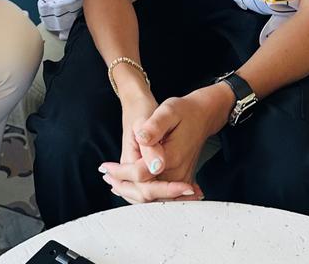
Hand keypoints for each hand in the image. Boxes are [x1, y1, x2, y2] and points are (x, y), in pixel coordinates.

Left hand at [102, 86, 230, 202]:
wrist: (202, 116)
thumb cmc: (184, 111)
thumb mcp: (168, 110)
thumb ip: (154, 127)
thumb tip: (143, 139)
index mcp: (171, 157)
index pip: (140, 175)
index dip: (120, 172)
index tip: (105, 167)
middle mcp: (177, 173)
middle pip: (146, 193)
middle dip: (123, 187)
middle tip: (106, 177)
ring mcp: (181, 179)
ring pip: (153, 197)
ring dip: (132, 192)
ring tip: (112, 182)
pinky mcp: (181, 180)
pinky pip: (161, 195)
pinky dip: (144, 193)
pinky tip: (129, 187)